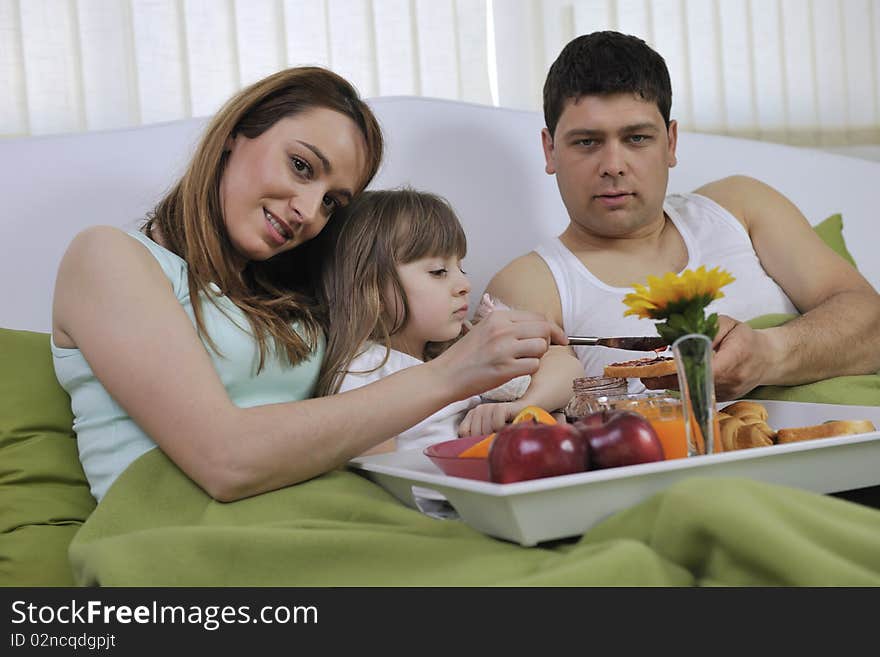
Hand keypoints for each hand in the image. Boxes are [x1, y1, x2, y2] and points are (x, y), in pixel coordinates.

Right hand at [433, 309, 565, 399]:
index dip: (552, 328)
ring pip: (541, 347)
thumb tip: (539, 329)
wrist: (445, 375)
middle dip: (549, 341)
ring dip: (537, 356)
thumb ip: (509, 326)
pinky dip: (530, 369)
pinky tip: (516, 371)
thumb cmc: (465, 356)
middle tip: (540, 351)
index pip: (537, 316)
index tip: (557, 338)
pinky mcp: (505, 368)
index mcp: (497, 317)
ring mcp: (504, 349)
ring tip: (522, 361)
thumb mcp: (484, 330)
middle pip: (544, 329)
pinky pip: (534, 365)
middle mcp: (502, 329)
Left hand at [458, 401, 523, 436]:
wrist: (524, 412)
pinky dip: (503, 430)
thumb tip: (470, 453)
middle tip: (496, 438)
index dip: (473, 441)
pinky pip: (496, 425)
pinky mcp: (499, 407)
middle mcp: (477, 409)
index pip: (463, 432)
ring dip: (496, 436)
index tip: (484, 442)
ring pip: (486, 430)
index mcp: (472, 415)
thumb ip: (478, 439)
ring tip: (502, 432)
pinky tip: (507, 427)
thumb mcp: (488, 433)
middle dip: (486, 441)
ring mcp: (487, 407)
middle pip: (475, 434)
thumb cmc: (506, 425)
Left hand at [643, 315, 771, 400]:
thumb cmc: (748, 339)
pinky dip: (684, 387)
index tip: (666, 368)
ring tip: (650, 380)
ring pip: (697, 390)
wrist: (769, 358)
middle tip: (647, 377)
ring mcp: (728, 392)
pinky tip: (666, 382)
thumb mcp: (729, 325)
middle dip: (671, 379)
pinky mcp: (722, 398)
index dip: (687, 370)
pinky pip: (700, 394)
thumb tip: (685, 338)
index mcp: (737, 357)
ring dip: (673, 385)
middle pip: (698, 382)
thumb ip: (708, 329)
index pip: (709, 368)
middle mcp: (733, 379)